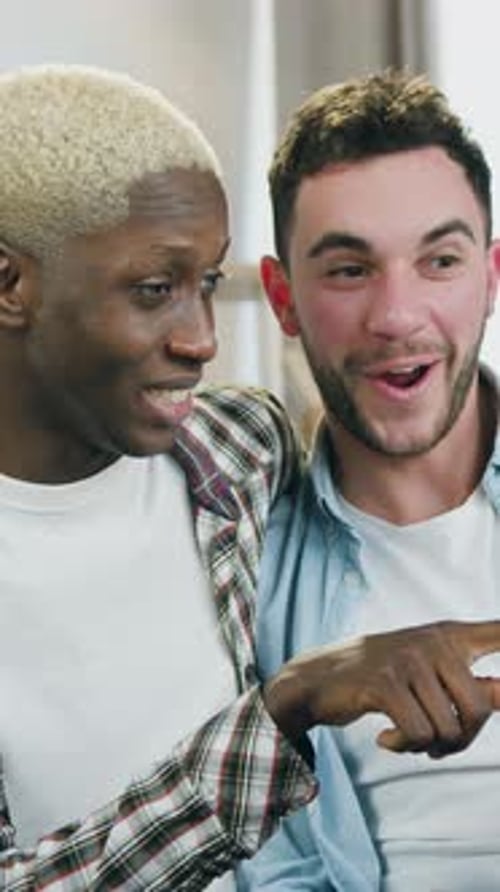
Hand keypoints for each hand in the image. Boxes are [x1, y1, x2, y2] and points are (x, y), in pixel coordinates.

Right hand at [263, 620, 499, 756]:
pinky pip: (418, 734)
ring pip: (448, 728)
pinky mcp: (386, 682)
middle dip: (460, 739)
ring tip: (405, 736)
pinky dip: (403, 746)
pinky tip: (385, 738)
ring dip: (427, 746)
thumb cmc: (384, 677)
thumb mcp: (429, 674)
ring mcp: (410, 659)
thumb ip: (472, 684)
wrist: (321, 677)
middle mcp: (435, 641)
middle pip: (479, 709)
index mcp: (452, 636)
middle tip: (433, 741)